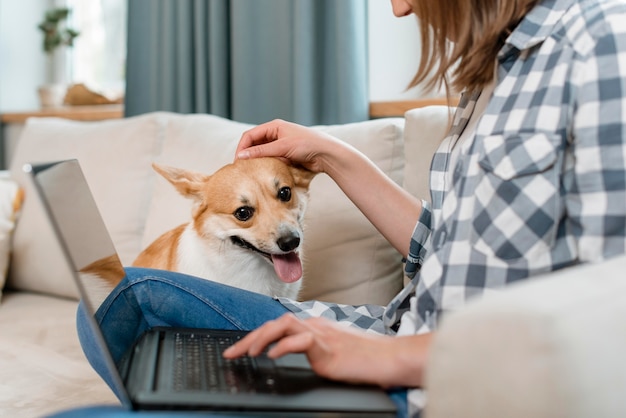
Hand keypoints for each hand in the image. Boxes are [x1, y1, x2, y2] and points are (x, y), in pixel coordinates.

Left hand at [223, 313, 431, 387]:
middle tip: (231, 353)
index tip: (238, 350)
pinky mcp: (328, 346)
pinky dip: (284, 347)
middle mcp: (315, 325)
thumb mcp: (332, 353)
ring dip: (262, 338)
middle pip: (275, 324)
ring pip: (283, 326)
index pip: (278, 327)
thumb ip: (313, 350)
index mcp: (314, 326)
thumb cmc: (364, 359)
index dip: (256, 337)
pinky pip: (301, 341)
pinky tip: (272, 356)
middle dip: (250, 338)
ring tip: (248, 353)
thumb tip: (289, 355)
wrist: (388, 358)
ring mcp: (322, 334)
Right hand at [235, 119, 350, 173]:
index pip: (250, 135)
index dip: (242, 147)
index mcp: (273, 126)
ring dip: (258, 160)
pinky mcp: (285, 155)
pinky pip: (271, 159)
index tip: (238, 161)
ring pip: (262, 153)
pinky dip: (267, 165)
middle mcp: (276, 134)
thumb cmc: (306, 145)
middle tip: (242, 168)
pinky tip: (265, 172)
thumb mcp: (282, 147)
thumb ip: (261, 151)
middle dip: (248, 154)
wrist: (326, 155)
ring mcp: (280, 144)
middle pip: (255, 144)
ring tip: (252, 171)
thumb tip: (241, 155)